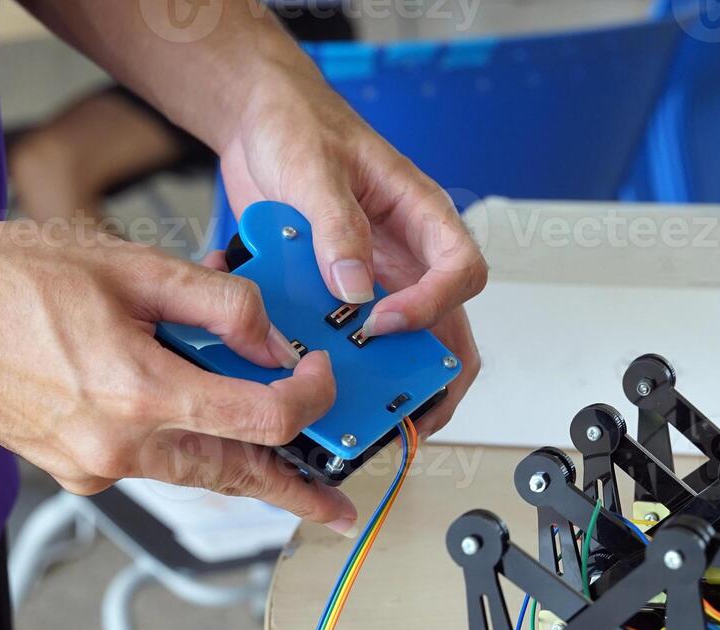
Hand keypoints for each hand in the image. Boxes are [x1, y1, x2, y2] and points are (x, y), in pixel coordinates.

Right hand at [0, 218, 358, 531]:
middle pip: (235, 474)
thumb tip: (274, 341)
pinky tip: (201, 420)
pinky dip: (184, 446)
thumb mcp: (131, 266)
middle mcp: (116, 448)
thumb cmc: (8, 276)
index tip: (322, 378)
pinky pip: (149, 464)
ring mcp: (90, 467)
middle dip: (293, 490)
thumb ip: (219, 304)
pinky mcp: (71, 469)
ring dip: (243, 470)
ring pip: (193, 473)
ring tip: (294, 478)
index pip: (263, 422)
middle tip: (336, 506)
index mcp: (139, 394)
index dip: (310, 402)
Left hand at [217, 68, 484, 434]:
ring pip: (406, 344)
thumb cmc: (300, 124)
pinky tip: (311, 373)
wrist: (259, 124)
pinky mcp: (340, 292)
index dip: (432, 306)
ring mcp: (377, 279)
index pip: (461, 271)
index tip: (384, 322)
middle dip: (436, 377)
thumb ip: (336, 225)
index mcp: (421, 216)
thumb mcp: (314, 166)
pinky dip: (335, 359)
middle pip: (449, 327)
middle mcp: (407, 256)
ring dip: (387, 379)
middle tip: (410, 414)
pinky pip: (350, 336)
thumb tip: (354, 287)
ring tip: (365, 415)